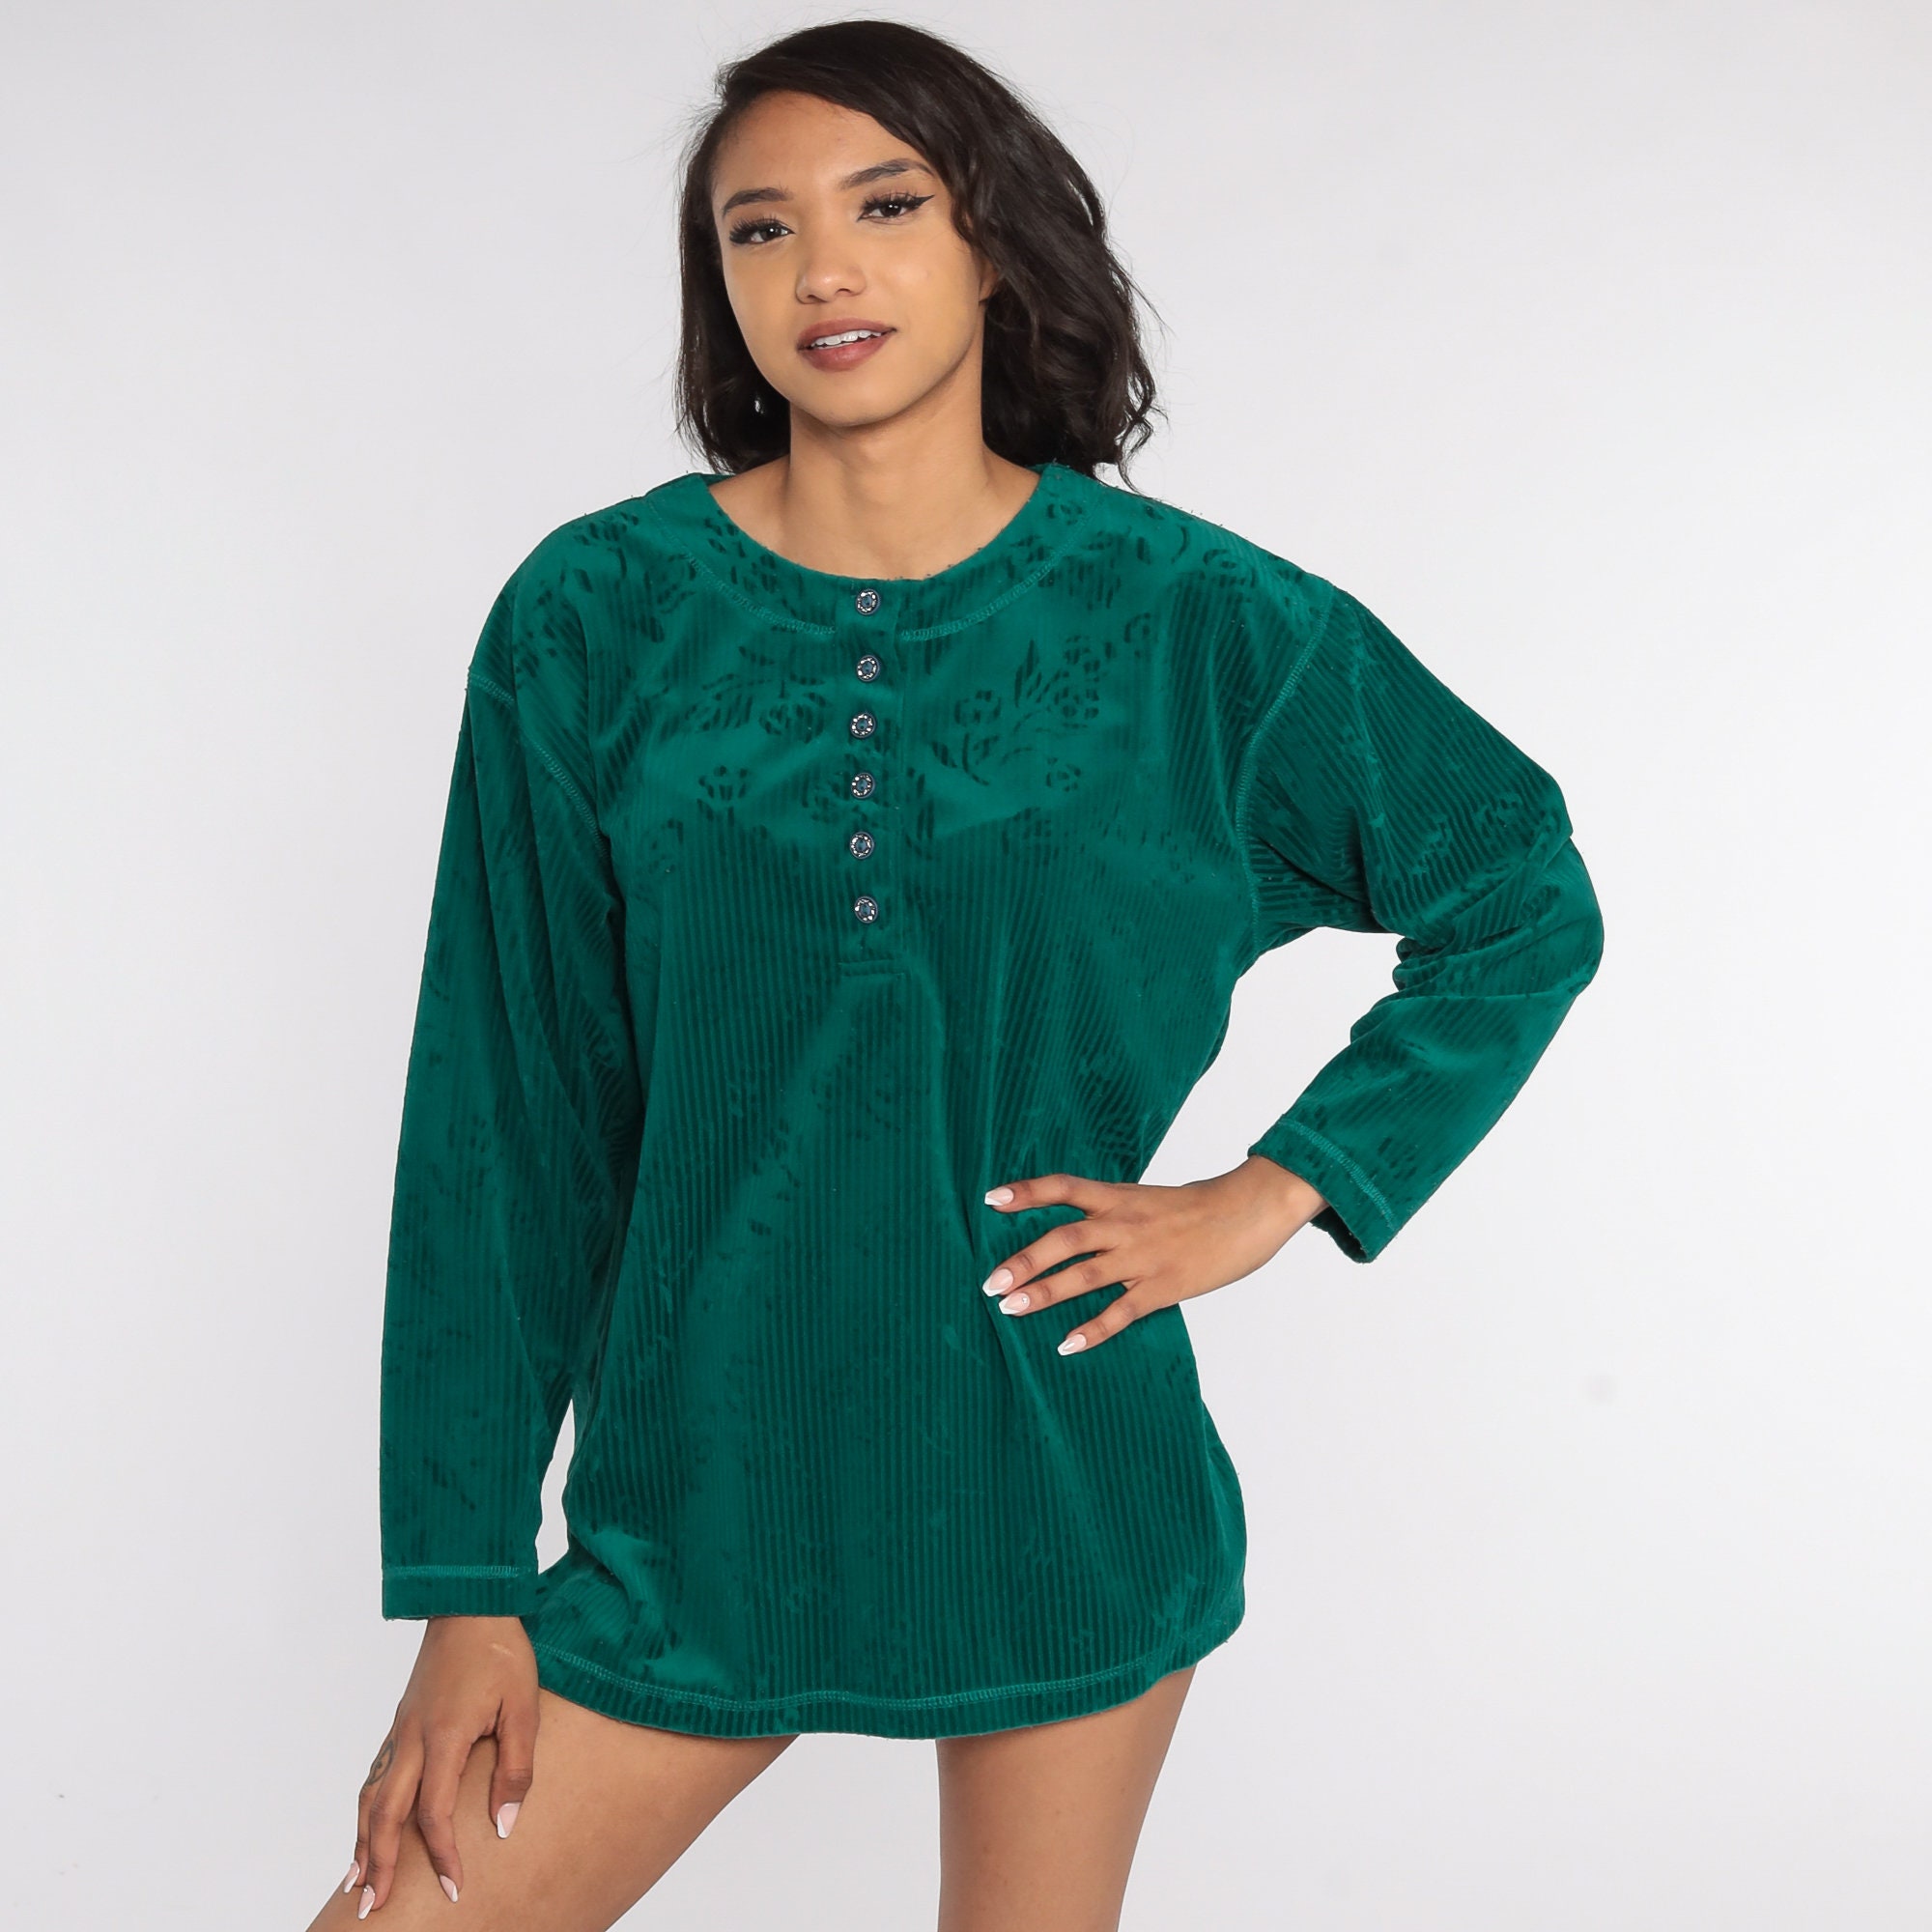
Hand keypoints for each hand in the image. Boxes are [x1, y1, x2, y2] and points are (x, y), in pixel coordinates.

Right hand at [343, 1614, 536, 1915]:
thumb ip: (514, 1768)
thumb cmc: (502, 1651)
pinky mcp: (401, 1721)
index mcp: (443, 1736)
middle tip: (374, 1909)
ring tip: (357, 1884)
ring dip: (363, 1842)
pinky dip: (366, 1810)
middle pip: (386, 1814)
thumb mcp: (524, 1707)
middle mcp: (412, 1737)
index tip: (454, 1889)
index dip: (442, 1856)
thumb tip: (504, 1826)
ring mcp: (401, 1729)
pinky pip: (375, 1775)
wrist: (471, 1603)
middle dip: (380, 1865)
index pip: (434, 1813)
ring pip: (371, 1797)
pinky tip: (366, 1829)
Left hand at [979, 1154, 1327, 1353]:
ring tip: (1011, 1308)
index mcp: (1119, 1197)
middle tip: (990, 1283)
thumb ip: (1111, 1212)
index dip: (1027, 1191)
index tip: (991, 1199)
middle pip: (1065, 1238)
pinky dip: (1093, 1329)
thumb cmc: (1196, 1207)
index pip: (1064, 1187)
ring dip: (1045, 1292)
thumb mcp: (1146, 1198)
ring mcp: (1144, 1256)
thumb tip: (1074, 1230)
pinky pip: (1122, 1311)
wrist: (1247, 1211)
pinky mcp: (1164, 1286)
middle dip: (1024, 1260)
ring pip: (1085, 1274)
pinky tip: (1067, 1345)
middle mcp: (1125, 1223)